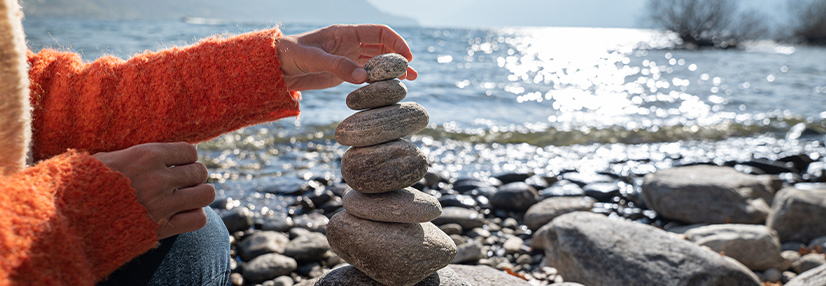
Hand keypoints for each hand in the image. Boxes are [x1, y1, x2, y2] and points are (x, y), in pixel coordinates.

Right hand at [93, 142, 213, 238]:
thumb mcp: (109, 157)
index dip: (186, 158)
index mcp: (146, 156)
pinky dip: (194, 216)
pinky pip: (198, 219)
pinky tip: (182, 214)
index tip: (178, 165)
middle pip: (200, 172)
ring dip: (198, 195)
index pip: (190, 151)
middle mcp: (158, 178)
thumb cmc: (85, 184)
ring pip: (206, 194)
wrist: (69, 217)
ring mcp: (162, 204)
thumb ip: (139, 154)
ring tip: (186, 197)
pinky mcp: (162, 228)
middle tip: (181, 183)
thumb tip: (164, 152)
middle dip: (193, 176)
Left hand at [277, 24, 418, 90]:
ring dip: (392, 70)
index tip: (407, 57)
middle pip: (382, 47)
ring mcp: (347, 58)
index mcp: (345, 33)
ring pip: (377, 61)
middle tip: (411, 74)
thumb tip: (364, 78)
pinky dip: (379, 80)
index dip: (396, 42)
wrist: (274, 67)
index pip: (379, 32)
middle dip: (398, 58)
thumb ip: (338, 66)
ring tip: (409, 81)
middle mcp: (350, 43)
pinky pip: (366, 74)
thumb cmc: (290, 55)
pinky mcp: (343, 72)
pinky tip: (388, 88)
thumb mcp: (314, 60)